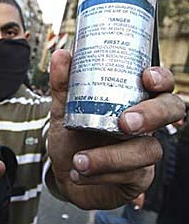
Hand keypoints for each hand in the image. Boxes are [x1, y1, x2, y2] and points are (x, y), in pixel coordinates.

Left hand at [48, 50, 185, 209]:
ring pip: (148, 149)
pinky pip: (130, 175)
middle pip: (171, 110)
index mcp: (129, 101)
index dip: (161, 78)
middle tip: (125, 123)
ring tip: (79, 160)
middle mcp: (143, 124)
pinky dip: (101, 173)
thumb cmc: (72, 138)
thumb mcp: (64, 109)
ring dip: (111, 156)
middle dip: (152, 114)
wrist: (64, 174)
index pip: (158, 84)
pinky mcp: (138, 177)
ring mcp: (142, 150)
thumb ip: (63, 85)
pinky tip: (80, 172)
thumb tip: (62, 54)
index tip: (147, 77)